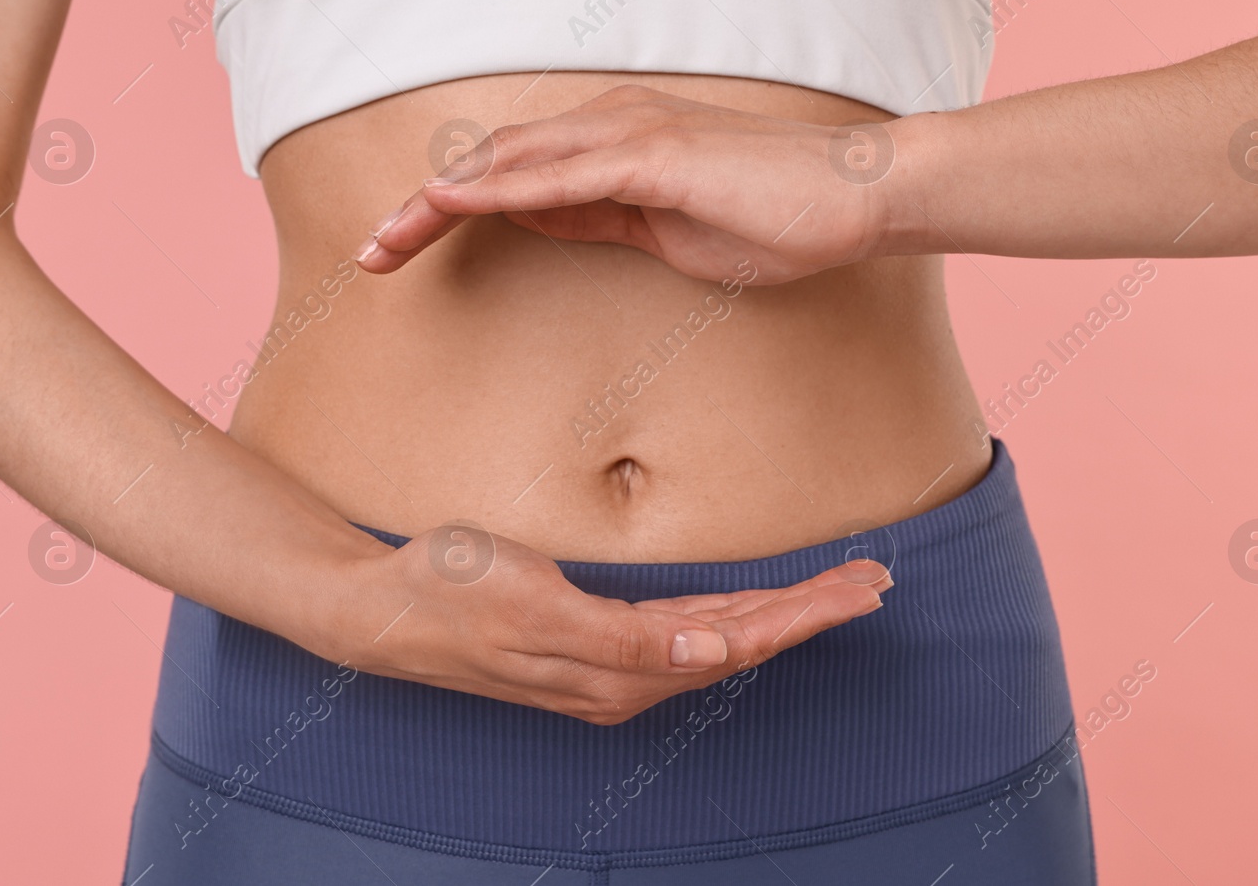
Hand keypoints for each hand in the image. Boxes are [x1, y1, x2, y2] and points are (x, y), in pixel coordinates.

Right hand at [313, 523, 892, 725]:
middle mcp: (628, 678)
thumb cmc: (453, 596)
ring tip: (835, 588)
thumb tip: (711, 657)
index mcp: (623, 672)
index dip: (806, 615)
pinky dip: (731, 618)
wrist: (381, 611)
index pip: (741, 644)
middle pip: (743, 643)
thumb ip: (626, 638)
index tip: (865, 586)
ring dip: (780, 614)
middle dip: (811, 612)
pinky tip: (753, 609)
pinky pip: (682, 633)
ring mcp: (610, 665)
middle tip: (876, 579)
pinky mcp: (592, 643)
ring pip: (718, 639)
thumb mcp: (537, 608)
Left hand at [354, 85, 916, 283]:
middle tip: (367, 253)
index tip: (399, 251)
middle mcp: (609, 127)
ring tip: (383, 239)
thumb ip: (600, 219)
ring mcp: (629, 135)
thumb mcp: (665, 232)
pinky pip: (556, 175)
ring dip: (439, 201)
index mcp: (611, 146)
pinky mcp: (653, 155)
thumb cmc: (772, 218)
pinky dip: (495, 190)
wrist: (854, 198)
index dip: (446, 211)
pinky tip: (447, 207)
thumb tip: (540, 220)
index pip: (509, 177)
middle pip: (491, 164)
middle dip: (421, 209)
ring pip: (508, 164)